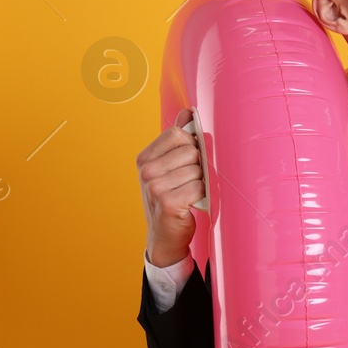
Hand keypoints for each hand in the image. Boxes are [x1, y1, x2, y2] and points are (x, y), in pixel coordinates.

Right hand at [136, 108, 203, 266]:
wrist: (164, 235)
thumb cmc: (170, 197)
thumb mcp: (168, 167)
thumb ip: (176, 140)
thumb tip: (186, 112)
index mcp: (145, 158)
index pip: (177, 134)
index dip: (192, 145)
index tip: (191, 159)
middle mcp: (146, 171)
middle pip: (190, 151)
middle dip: (198, 166)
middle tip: (190, 182)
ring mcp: (155, 187)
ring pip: (198, 170)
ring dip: (201, 183)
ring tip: (190, 193)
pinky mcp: (169, 203)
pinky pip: (199, 188)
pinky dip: (202, 196)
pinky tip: (192, 203)